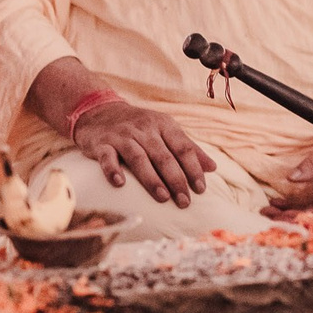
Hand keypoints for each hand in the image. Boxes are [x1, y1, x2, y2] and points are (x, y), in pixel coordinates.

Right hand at [74, 100, 216, 208]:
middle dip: (176, 180)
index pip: (183, 148)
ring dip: (151, 178)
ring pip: (138, 157)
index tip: (201, 189)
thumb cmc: (139, 126)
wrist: (100, 111)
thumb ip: (188, 148)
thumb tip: (213, 168)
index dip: (193, 169)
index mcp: (164, 125)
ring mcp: (122, 136)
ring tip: (163, 197)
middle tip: (184, 202)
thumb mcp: (165, 130)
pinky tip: (119, 184)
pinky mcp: (101, 144)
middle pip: (163, 156)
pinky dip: (112, 169)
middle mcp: (144, 129)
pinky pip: (107, 157)